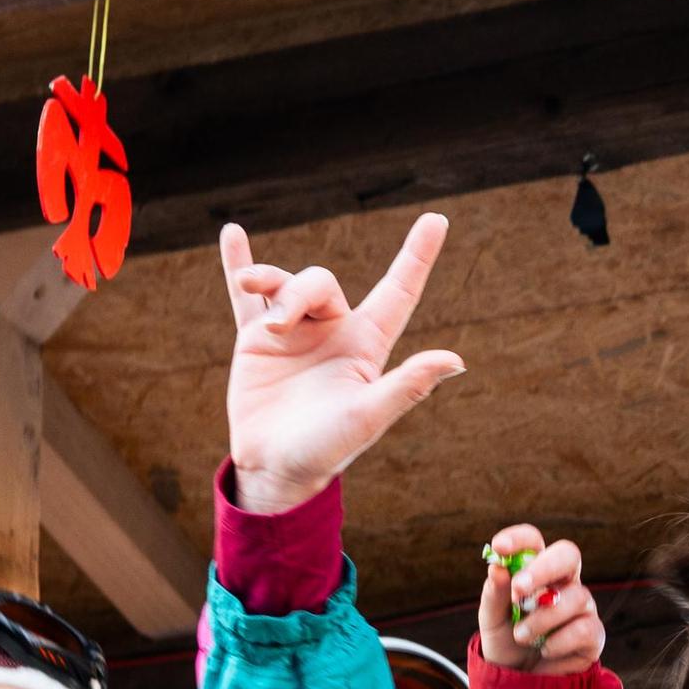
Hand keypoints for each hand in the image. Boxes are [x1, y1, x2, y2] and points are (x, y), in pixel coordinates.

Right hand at [223, 212, 465, 513]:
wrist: (274, 468)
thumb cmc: (328, 449)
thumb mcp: (368, 416)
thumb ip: (407, 385)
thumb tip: (456, 360)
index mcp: (366, 345)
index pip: (398, 291)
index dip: (417, 257)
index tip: (438, 220)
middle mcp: (333, 332)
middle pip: (320, 281)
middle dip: (298, 291)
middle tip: (278, 326)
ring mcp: (293, 333)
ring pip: (285, 283)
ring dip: (267, 282)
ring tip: (252, 302)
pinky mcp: (255, 341)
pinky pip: (246, 297)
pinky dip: (238, 265)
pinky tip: (232, 234)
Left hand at [479, 526, 605, 673]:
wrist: (521, 683)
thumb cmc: (506, 643)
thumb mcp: (492, 620)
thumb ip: (494, 595)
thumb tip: (497, 568)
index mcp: (536, 571)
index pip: (534, 541)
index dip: (519, 538)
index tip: (499, 548)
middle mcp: (564, 582)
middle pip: (568, 555)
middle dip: (543, 569)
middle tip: (519, 589)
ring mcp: (582, 607)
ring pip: (574, 597)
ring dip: (542, 618)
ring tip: (522, 636)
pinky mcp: (594, 634)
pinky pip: (583, 628)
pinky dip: (558, 641)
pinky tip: (545, 650)